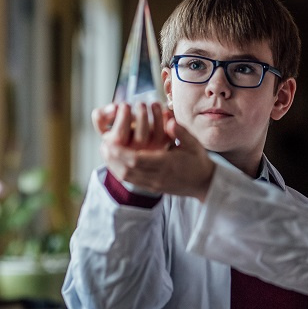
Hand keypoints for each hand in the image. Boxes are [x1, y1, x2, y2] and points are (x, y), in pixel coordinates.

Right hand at [92, 102, 171, 150]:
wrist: (133, 148)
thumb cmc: (117, 131)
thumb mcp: (103, 126)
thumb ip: (100, 116)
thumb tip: (114, 107)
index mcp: (117, 150)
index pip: (119, 137)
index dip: (122, 119)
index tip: (124, 104)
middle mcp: (135, 153)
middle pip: (141, 138)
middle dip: (141, 116)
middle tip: (140, 103)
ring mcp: (150, 152)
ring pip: (157, 136)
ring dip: (156, 116)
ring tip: (153, 103)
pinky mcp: (163, 147)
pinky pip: (169, 136)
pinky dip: (168, 122)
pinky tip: (165, 110)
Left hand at [99, 114, 214, 201]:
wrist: (204, 183)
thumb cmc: (198, 161)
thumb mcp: (193, 144)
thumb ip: (181, 132)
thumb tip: (169, 120)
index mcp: (167, 164)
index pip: (138, 160)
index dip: (122, 152)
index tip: (111, 141)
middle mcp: (158, 176)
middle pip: (129, 170)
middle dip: (113, 158)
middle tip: (103, 145)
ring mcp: (154, 184)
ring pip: (128, 177)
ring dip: (114, 165)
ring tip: (105, 153)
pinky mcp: (153, 188)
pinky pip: (132, 182)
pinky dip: (121, 172)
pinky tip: (115, 163)